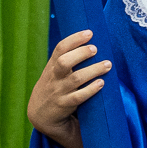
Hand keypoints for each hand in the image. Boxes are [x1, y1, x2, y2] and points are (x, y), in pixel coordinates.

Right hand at [27, 30, 110, 147]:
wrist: (39, 114)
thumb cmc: (53, 87)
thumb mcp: (53, 72)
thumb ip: (66, 59)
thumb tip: (91, 42)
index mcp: (52, 66)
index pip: (60, 48)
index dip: (75, 39)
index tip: (89, 33)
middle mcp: (54, 77)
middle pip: (64, 62)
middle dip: (81, 53)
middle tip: (95, 49)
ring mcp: (58, 91)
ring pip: (75, 79)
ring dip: (93, 70)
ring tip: (107, 64)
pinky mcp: (64, 105)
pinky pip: (78, 97)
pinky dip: (90, 89)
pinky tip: (101, 83)